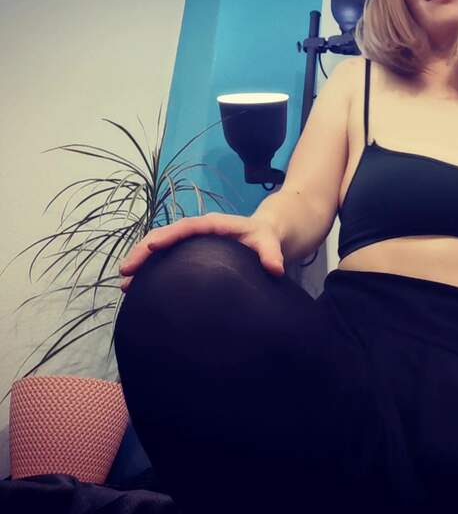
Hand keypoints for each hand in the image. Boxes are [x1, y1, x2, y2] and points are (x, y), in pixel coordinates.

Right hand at [118, 212, 284, 292]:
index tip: (151, 247)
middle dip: (143, 251)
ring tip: (125, 284)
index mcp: (212, 224)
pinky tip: (138, 289)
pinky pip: (165, 259)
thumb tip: (275, 268)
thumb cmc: (265, 238)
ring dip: (141, 263)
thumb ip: (271, 254)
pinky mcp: (188, 255)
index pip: (186, 227)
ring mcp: (190, 243)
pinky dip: (150, 271)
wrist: (264, 237)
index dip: (168, 235)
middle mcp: (197, 231)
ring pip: (159, 248)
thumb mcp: (270, 243)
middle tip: (126, 271)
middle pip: (164, 236)